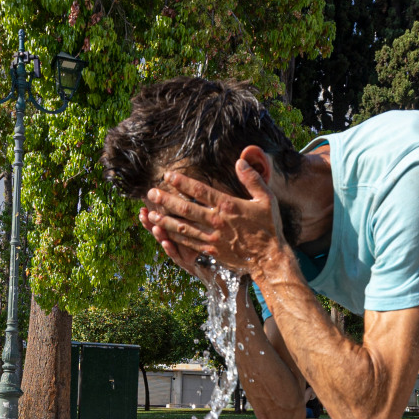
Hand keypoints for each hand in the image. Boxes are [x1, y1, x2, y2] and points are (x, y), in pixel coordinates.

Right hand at [140, 206, 218, 282]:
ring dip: (159, 234)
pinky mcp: (184, 261)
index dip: (150, 215)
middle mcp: (173, 240)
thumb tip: (186, 192)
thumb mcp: (197, 222)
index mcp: (175, 229)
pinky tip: (166, 242)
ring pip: (165, 242)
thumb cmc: (205, 238)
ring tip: (154, 227)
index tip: (142, 208)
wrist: (212, 262)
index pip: (160, 220)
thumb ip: (189, 210)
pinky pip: (176, 255)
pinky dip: (170, 249)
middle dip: (149, 223)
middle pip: (159, 230)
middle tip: (143, 214)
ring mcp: (177, 251)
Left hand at [144, 161, 287, 275]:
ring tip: (150, 213)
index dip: (182, 183)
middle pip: (186, 208)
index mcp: (228, 206)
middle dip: (166, 200)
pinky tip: (163, 233)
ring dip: (165, 219)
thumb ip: (252, 179)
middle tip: (151, 193)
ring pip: (183, 227)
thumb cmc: (269, 227)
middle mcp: (216, 221)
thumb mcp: (267, 199)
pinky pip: (188, 243)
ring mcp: (212, 237)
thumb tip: (240, 161)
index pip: (200, 191)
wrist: (269, 258)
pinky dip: (174, 237)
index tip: (168, 176)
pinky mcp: (210, 251)